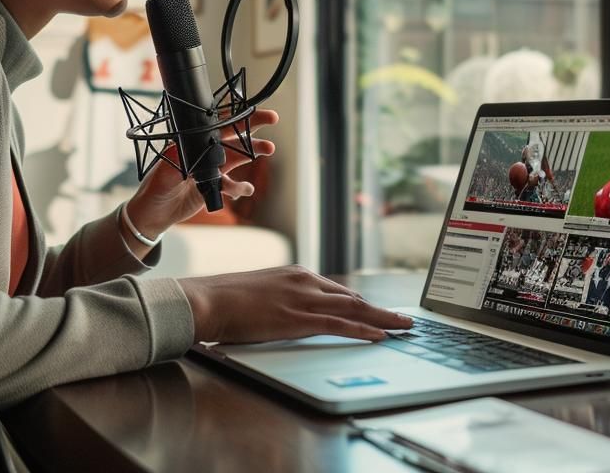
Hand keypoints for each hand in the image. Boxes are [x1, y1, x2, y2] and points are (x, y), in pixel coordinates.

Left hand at [125, 108, 279, 238]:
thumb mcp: (164, 174)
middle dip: (252, 125)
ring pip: (237, 157)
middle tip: (272, 118)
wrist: (153, 214)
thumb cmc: (154, 189)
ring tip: (269, 149)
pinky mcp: (214, 187)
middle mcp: (203, 153)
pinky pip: (232, 185)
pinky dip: (240, 187)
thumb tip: (195, 154)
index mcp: (191, 143)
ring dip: (253, 153)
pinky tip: (244, 189)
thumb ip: (181, 163)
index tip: (250, 110)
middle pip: (232, 135)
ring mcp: (210, 169)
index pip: (215, 125)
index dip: (233, 116)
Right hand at [178, 265, 413, 343]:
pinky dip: (362, 330)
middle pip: (352, 298)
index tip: (376, 312)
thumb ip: (280, 300)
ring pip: (353, 309)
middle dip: (379, 310)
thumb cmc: (224, 300)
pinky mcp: (298, 318)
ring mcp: (303, 299)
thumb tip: (285, 313)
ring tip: (403, 327)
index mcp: (295, 274)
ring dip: (382, 319)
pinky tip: (379, 336)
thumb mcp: (260, 294)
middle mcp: (304, 281)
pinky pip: (338, 325)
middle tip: (403, 319)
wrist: (207, 299)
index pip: (336, 291)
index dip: (360, 304)